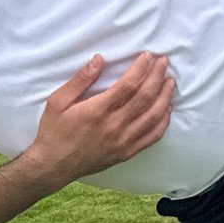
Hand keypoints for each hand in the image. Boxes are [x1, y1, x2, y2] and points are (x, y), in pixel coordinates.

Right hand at [22, 53, 174, 189]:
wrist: (53, 166)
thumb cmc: (54, 131)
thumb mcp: (58, 101)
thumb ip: (80, 80)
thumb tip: (99, 59)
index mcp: (98, 111)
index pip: (128, 85)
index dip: (141, 69)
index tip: (148, 56)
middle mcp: (114, 126)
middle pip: (145, 98)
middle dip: (157, 77)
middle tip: (164, 62)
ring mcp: (123, 141)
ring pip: (153, 117)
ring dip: (165, 97)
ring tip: (170, 82)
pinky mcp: (126, 153)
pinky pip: (152, 137)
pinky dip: (163, 122)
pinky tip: (167, 109)